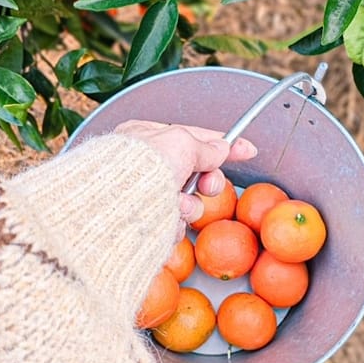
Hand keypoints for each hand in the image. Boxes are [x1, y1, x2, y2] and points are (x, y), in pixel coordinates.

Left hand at [115, 120, 256, 232]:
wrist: (115, 205)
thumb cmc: (140, 166)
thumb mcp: (181, 143)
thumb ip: (205, 146)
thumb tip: (220, 148)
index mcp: (145, 138)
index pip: (193, 138)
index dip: (224, 145)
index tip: (248, 150)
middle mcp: (143, 166)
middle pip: (195, 174)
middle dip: (207, 183)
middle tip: (207, 186)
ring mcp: (143, 196)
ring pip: (187, 203)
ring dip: (189, 206)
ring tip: (175, 205)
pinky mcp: (143, 223)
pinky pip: (174, 224)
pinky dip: (174, 224)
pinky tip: (163, 221)